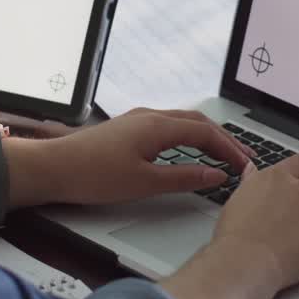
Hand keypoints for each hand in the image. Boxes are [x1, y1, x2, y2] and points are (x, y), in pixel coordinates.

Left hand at [6, 108, 254, 206]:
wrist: (53, 168)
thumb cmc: (92, 175)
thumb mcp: (144, 183)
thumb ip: (184, 177)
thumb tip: (215, 175)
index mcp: (158, 126)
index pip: (206, 133)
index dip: (230, 149)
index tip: (246, 165)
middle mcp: (150, 116)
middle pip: (198, 123)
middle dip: (224, 139)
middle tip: (242, 158)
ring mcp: (138, 120)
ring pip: (183, 122)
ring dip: (206, 136)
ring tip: (222, 154)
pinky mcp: (128, 128)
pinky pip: (168, 126)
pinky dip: (187, 137)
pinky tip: (187, 150)